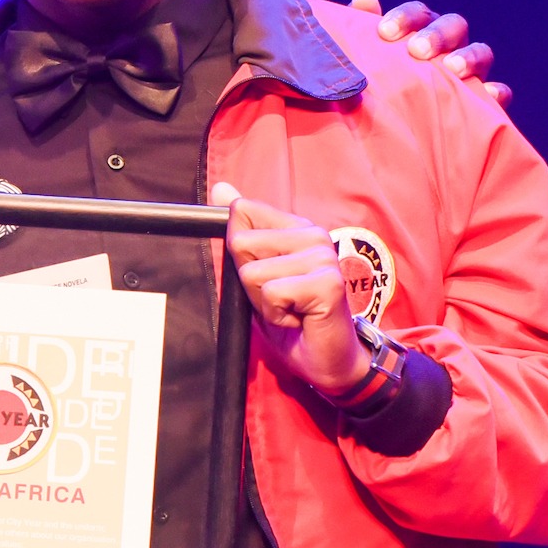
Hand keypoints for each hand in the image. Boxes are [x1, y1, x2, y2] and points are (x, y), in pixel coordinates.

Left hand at [211, 182, 368, 400]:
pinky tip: (299, 319)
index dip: (240, 254)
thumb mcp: (257, 273)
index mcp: (297, 228)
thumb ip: (243, 231)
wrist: (326, 361)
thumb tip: (220, 187)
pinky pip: (272, 293)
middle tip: (280, 300)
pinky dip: (276, 314)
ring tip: (291, 310)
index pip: (243, 212)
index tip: (266, 276)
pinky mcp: (327, 283)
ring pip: (253, 272)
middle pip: (241, 242)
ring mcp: (323, 257)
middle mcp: (314, 235)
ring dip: (264, 302)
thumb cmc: (293, 319)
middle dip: (250, 282)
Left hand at [350, 0, 509, 109]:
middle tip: (417, 51)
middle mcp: (450, 46)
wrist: (401, 134)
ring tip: (452, 69)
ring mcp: (472, 72)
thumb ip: (363, 32)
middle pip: (454, 25)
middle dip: (437, 35)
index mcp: (421, 31)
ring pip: (481, 52)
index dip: (405, 17)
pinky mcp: (486, 102)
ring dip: (469, 57)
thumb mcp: (369, 63)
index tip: (384, 32)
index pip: (419, 14)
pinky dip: (497, 92)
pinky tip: (489, 94)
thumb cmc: (382, 88)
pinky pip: (500, 93)